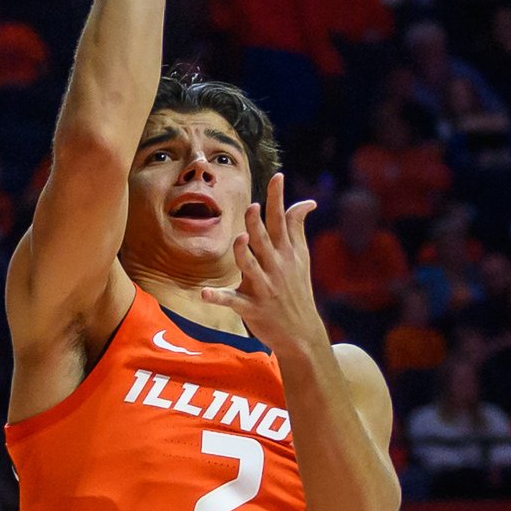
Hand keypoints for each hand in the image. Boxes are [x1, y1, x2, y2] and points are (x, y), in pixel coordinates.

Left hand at [202, 173, 324, 356]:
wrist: (302, 333)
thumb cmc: (297, 289)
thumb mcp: (301, 259)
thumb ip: (297, 228)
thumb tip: (306, 202)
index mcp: (285, 253)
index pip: (282, 221)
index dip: (278, 198)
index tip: (277, 176)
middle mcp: (275, 267)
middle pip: (264, 241)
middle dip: (258, 224)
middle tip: (251, 207)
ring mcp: (264, 288)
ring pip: (251, 267)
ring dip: (244, 255)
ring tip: (240, 240)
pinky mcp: (251, 308)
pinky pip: (232, 301)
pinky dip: (218, 297)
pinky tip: (204, 293)